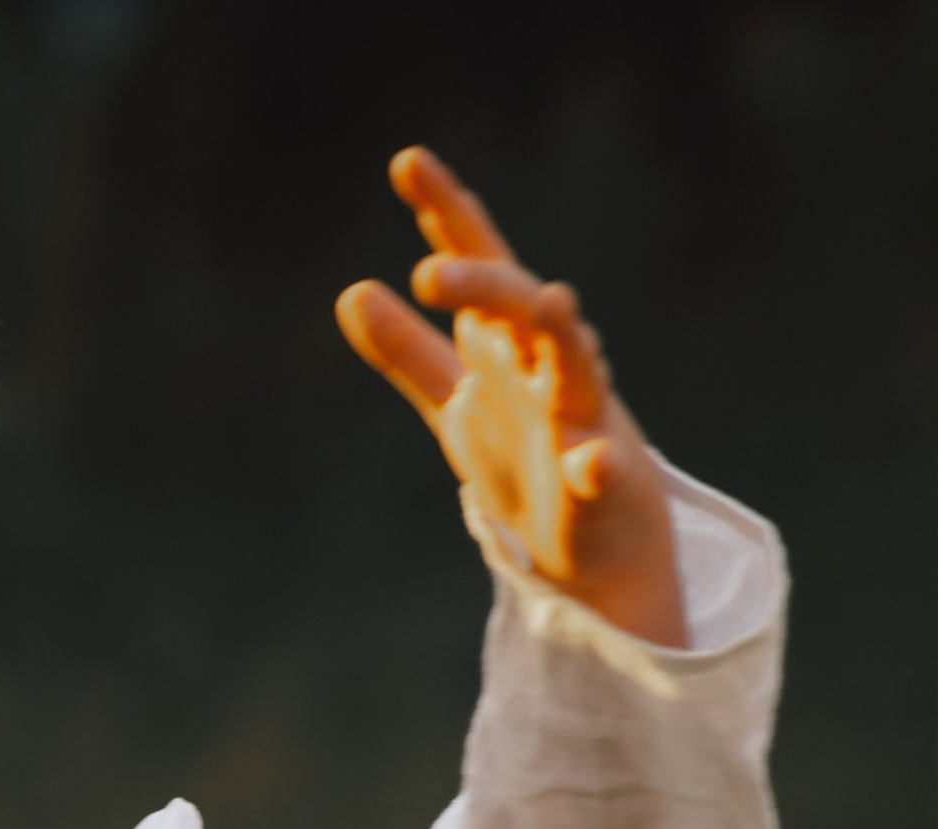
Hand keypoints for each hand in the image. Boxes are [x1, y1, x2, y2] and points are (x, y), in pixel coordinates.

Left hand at [337, 147, 685, 647]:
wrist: (586, 539)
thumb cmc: (527, 456)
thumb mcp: (456, 400)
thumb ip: (409, 352)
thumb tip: (351, 292)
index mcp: (507, 343)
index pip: (477, 264)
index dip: (446, 214)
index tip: (406, 163)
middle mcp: (549, 363)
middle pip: (516, 306)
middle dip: (482, 283)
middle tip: (428, 272)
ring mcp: (583, 416)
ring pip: (577, 365)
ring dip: (561, 333)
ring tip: (547, 302)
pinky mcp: (604, 478)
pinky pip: (603, 469)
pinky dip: (597, 465)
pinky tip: (591, 463)